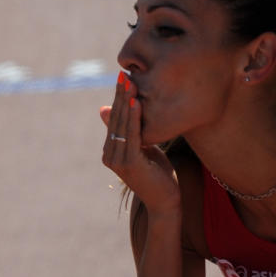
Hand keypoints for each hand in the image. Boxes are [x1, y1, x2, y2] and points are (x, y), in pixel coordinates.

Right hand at [100, 72, 180, 215]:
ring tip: (131, 82)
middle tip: (124, 73)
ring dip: (126, 102)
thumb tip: (127, 114)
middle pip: (115, 118)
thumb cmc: (159, 176)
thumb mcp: (146, 149)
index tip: (124, 78)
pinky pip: (132, 136)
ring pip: (121, 125)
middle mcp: (109, 155)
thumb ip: (135, 133)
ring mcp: (117, 160)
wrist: (165, 203)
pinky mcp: (129, 164)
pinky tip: (137, 103)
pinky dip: (134, 118)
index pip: (114, 118)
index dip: (119, 98)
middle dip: (120, 95)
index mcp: (111, 150)